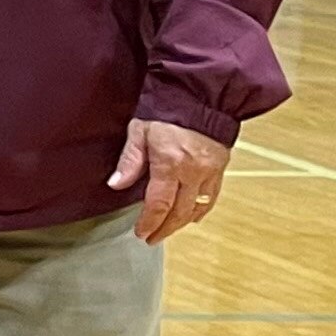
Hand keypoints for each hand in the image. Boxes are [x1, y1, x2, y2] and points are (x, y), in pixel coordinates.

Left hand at [111, 116, 230, 242]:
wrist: (202, 97)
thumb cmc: (167, 111)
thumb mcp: (139, 131)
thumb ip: (129, 161)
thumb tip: (115, 185)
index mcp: (171, 163)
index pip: (160, 204)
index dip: (150, 222)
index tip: (141, 233)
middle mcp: (193, 171)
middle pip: (180, 212)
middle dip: (165, 228)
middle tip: (151, 238)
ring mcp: (210, 171)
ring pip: (197, 208)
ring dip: (181, 223)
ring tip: (167, 230)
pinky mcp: (220, 168)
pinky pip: (212, 197)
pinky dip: (201, 210)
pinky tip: (192, 217)